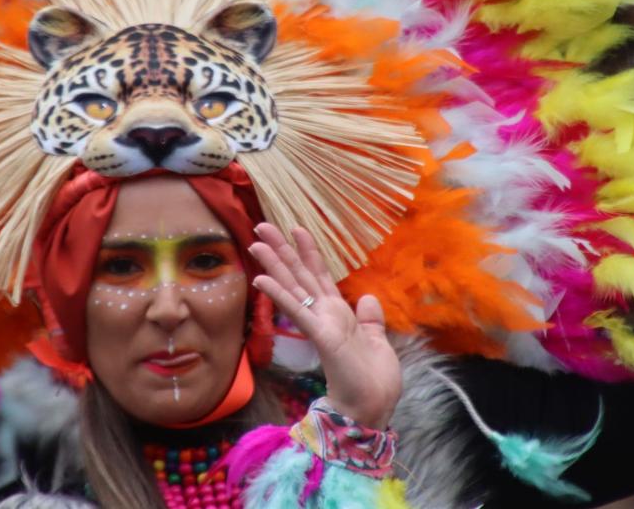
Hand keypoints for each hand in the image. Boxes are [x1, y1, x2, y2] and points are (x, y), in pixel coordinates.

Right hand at [248, 224, 401, 428]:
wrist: (373, 406)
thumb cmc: (375, 379)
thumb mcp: (377, 341)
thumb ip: (370, 319)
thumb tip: (367, 298)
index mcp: (338, 313)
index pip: (319, 274)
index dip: (308, 250)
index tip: (296, 228)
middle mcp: (324, 313)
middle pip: (299, 274)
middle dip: (281, 249)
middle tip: (261, 226)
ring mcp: (319, 323)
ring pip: (293, 286)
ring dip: (274, 264)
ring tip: (255, 243)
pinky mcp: (319, 334)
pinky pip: (296, 310)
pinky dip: (279, 294)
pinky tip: (261, 280)